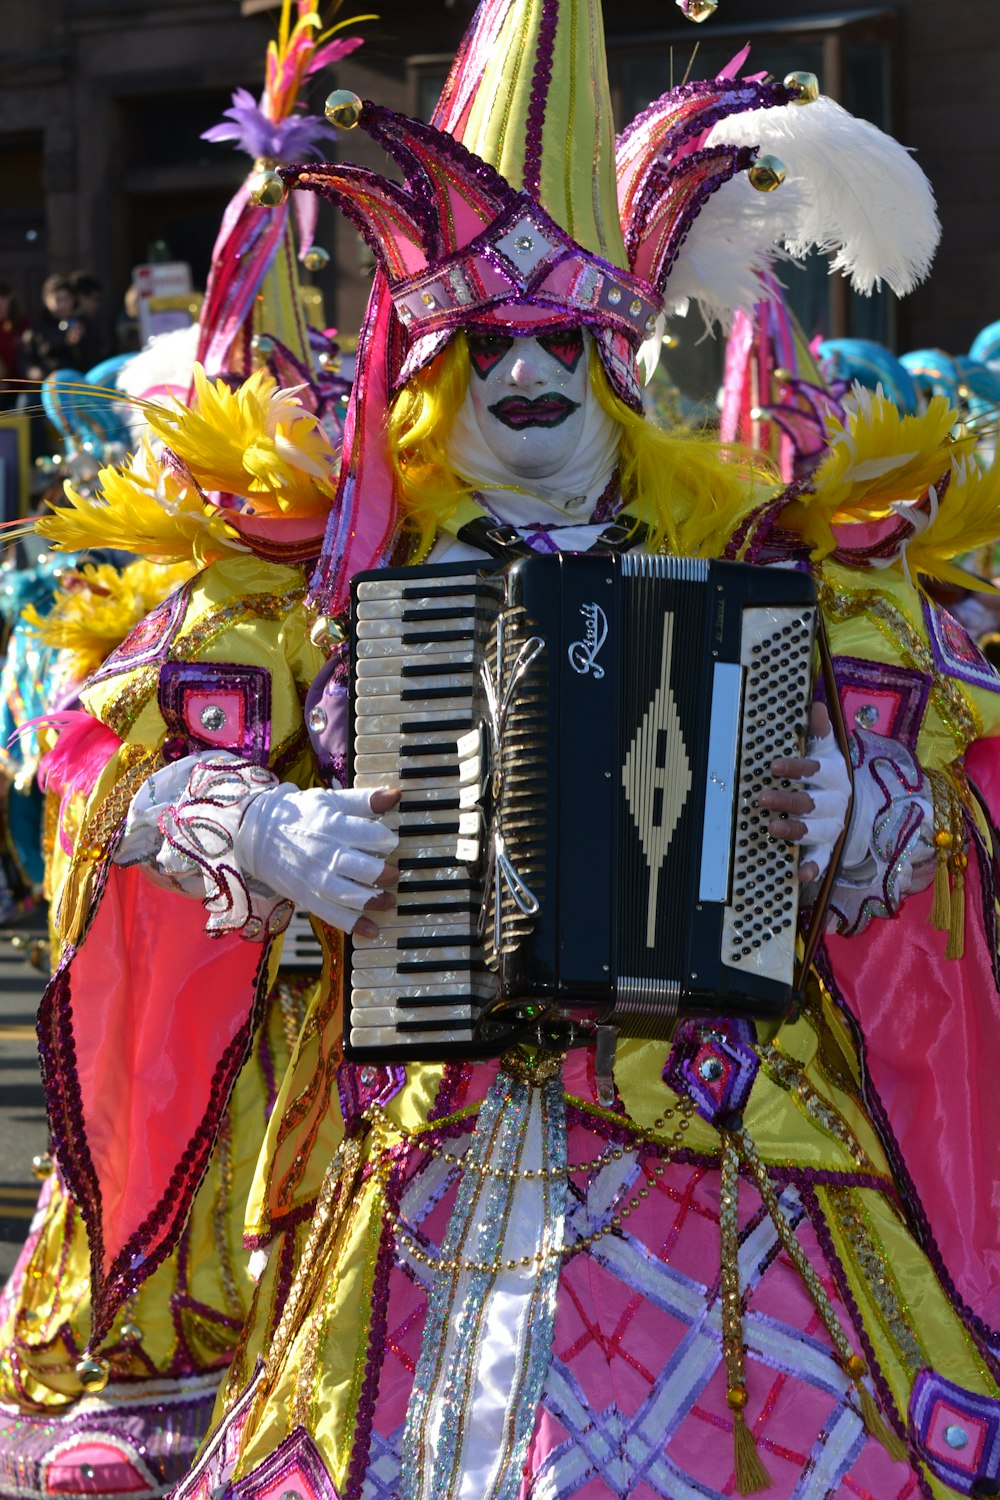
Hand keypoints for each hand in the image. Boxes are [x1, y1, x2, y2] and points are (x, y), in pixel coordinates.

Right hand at [235, 783, 399, 936]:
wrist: (257, 833)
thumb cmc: (300, 814)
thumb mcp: (331, 800)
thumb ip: (364, 800)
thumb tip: (396, 794)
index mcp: (335, 826)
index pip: (372, 835)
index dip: (387, 840)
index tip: (390, 843)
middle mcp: (327, 854)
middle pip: (365, 869)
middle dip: (386, 874)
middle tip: (394, 873)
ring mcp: (316, 878)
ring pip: (352, 896)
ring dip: (375, 900)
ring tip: (389, 900)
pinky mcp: (307, 897)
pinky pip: (333, 915)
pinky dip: (354, 924)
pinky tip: (372, 930)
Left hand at [760, 703, 850, 882]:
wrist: (860, 806)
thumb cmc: (830, 773)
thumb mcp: (828, 749)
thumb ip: (820, 730)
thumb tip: (815, 705)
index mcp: (834, 775)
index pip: (816, 770)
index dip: (796, 768)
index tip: (773, 766)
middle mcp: (836, 802)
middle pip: (812, 802)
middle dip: (787, 801)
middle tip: (761, 799)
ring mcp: (834, 826)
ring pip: (815, 830)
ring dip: (794, 830)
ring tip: (772, 828)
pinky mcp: (830, 847)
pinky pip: (823, 859)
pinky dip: (813, 867)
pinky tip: (800, 874)